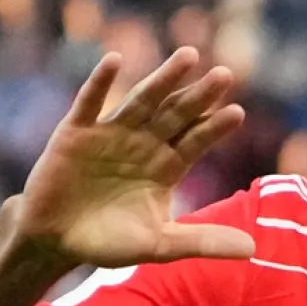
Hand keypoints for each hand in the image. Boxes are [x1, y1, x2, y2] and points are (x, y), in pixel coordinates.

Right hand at [12, 48, 254, 270]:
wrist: (54, 241)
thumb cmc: (109, 241)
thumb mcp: (158, 244)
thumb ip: (201, 242)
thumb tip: (252, 248)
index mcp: (167, 166)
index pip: (196, 141)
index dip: (214, 127)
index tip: (237, 113)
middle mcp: (144, 143)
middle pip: (177, 114)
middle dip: (199, 96)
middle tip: (225, 74)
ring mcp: (111, 134)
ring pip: (142, 101)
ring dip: (163, 79)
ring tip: (189, 57)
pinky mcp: (76, 132)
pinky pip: (89, 103)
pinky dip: (100, 82)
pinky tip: (113, 60)